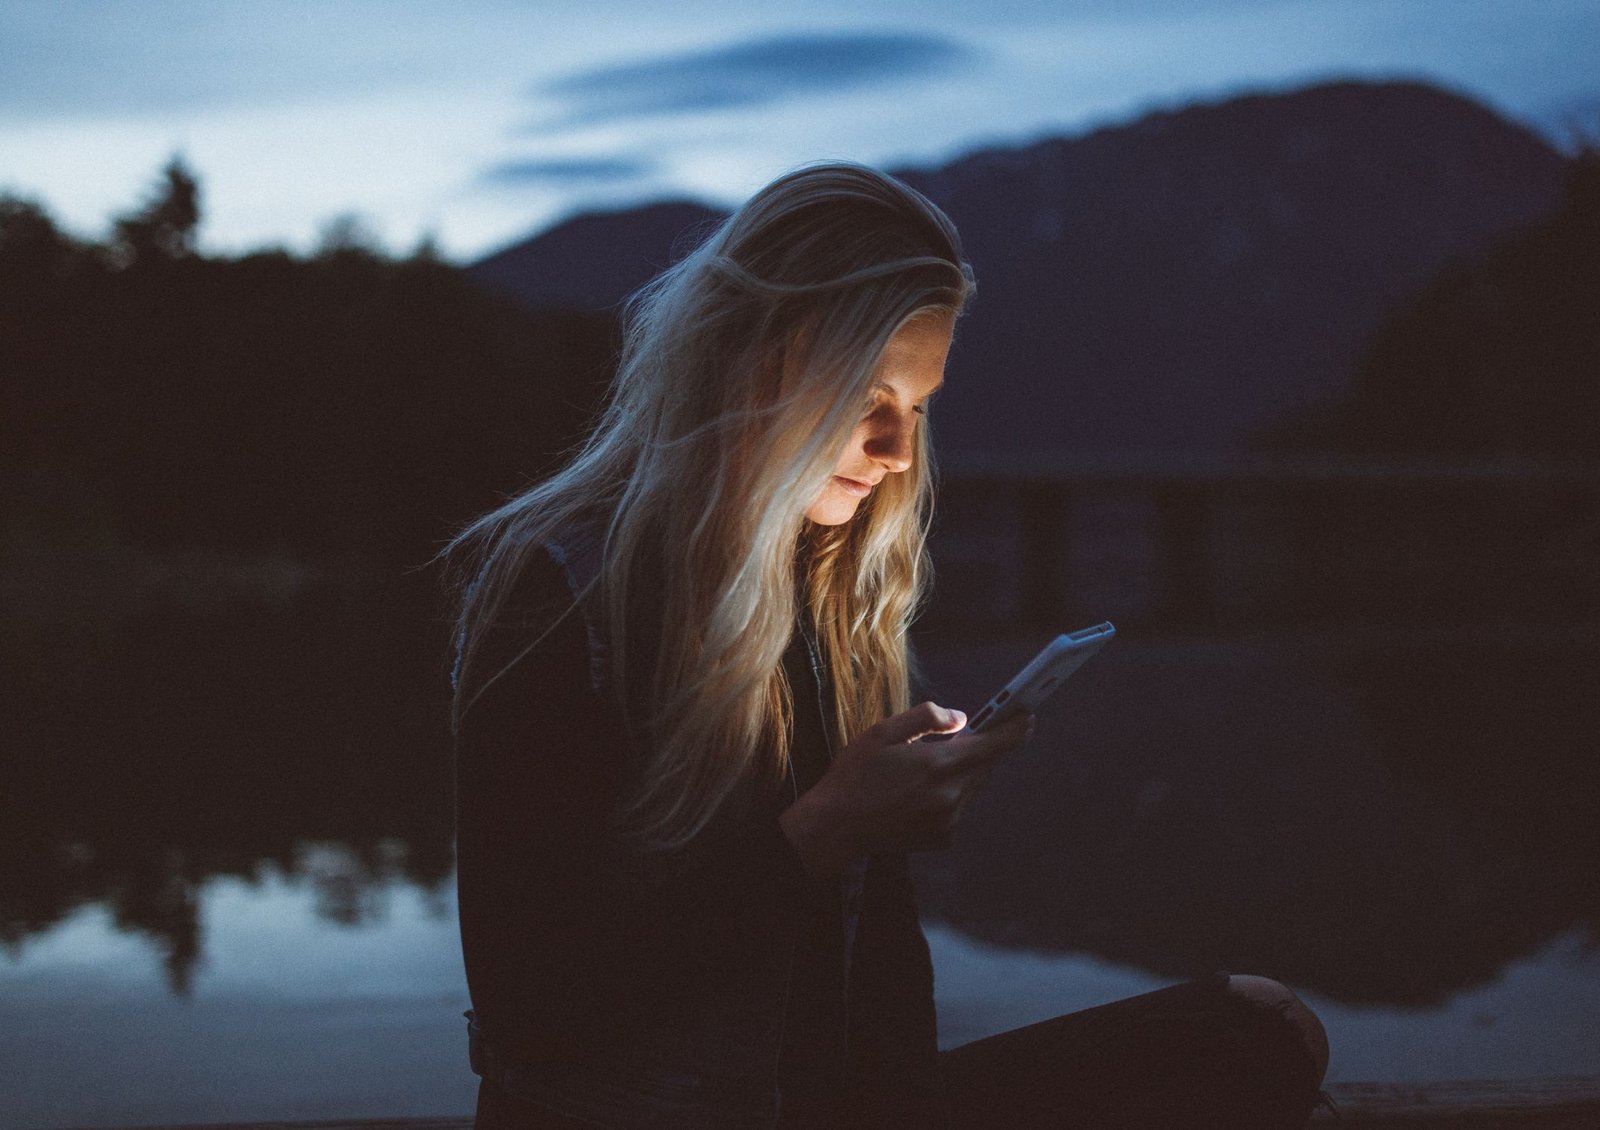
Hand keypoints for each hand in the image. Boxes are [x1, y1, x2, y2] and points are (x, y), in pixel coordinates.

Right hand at [778, 700, 1032, 877]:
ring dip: (963, 772)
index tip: (1028, 715)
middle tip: (970, 734)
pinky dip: (949, 795)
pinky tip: (917, 794)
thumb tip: (961, 719)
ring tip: (928, 767)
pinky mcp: (943, 838)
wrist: (837, 826)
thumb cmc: (856, 774)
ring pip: (972, 787)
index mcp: (939, 764)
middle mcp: (951, 795)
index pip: (994, 745)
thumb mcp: (884, 732)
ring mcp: (949, 820)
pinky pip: (958, 808)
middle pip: (986, 765)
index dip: (1015, 728)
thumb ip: (927, 719)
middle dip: (983, 748)